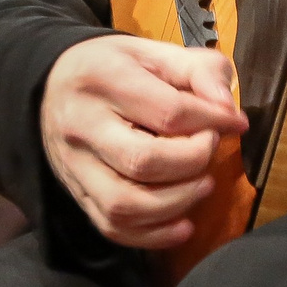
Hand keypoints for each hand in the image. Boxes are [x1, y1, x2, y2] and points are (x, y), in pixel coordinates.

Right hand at [41, 34, 246, 248]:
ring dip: (176, 204)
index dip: (212, 122)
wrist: (52, 85)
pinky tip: (182, 224)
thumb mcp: (155, 51)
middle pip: (143, 162)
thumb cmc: (113, 66)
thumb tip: (228, 110)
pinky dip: (152, 235)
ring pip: (124, 205)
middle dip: (192, 162)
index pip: (168, 112)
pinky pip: (112, 227)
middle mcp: (82, 125)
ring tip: (202, 186)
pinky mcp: (76, 193)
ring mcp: (74, 165)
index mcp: (104, 79)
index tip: (234, 123)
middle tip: (209, 148)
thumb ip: (199, 71)